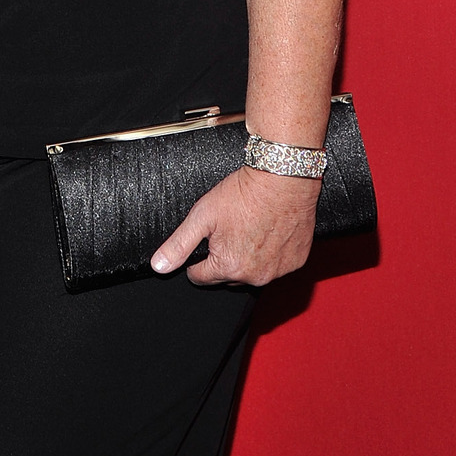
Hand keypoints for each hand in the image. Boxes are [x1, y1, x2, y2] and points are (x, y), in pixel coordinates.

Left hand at [151, 165, 320, 286]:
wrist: (282, 178)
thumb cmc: (244, 194)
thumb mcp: (201, 216)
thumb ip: (179, 244)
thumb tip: (159, 265)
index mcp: (229, 268)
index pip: (200, 277)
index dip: (196, 260)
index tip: (204, 242)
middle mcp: (255, 276)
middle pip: (227, 277)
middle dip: (223, 258)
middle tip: (227, 230)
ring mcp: (278, 271)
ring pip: (252, 272)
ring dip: (247, 257)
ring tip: (247, 229)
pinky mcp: (296, 262)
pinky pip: (276, 265)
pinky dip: (270, 254)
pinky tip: (266, 231)